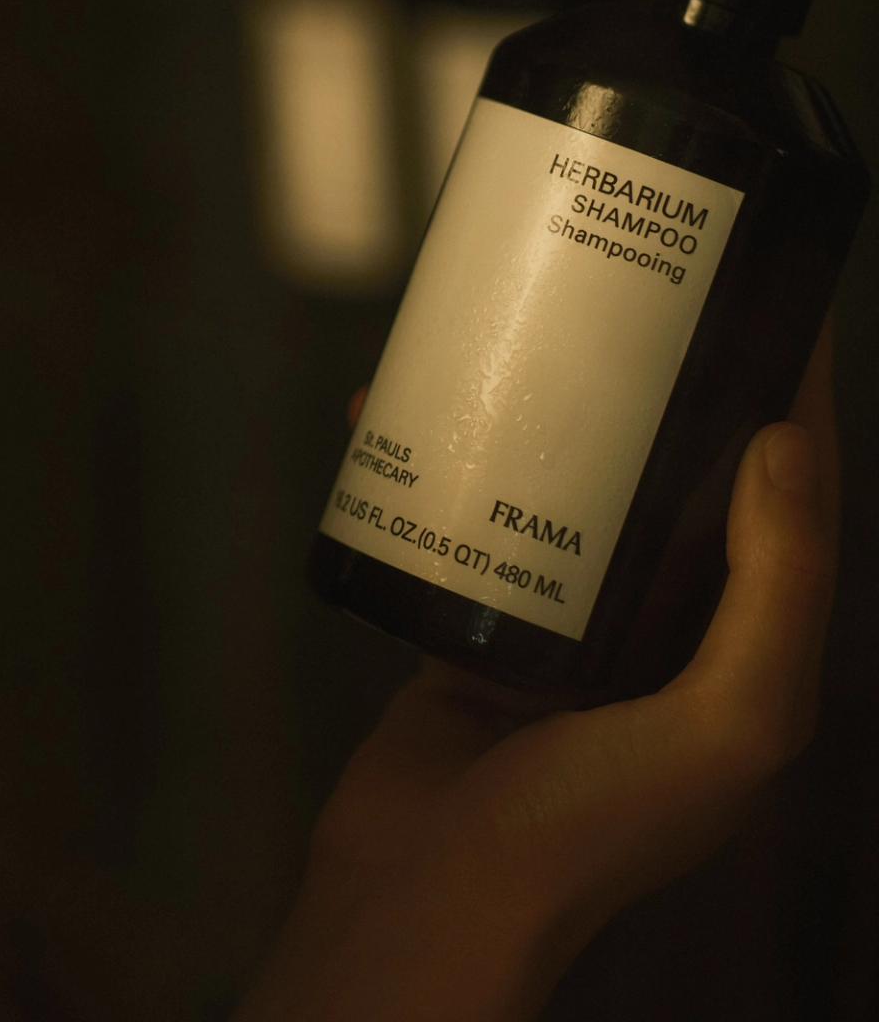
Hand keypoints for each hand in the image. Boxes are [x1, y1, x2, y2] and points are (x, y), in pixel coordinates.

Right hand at [302, 325, 839, 1002]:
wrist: (430, 895)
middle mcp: (658, 625)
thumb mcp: (727, 728)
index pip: (781, 487)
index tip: (756, 276)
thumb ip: (778, 593)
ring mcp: (557, 618)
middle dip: (644, 370)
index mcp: (738, 646)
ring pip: (556, 476)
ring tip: (496, 323)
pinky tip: (384, 402)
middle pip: (665, 465)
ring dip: (531, 400)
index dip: (783, 382)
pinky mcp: (467, 619)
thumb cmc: (591, 826)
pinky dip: (427, 455)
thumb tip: (787, 438)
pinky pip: (458, 511)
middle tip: (606, 280)